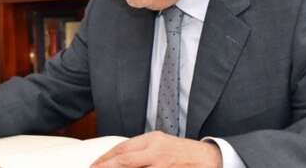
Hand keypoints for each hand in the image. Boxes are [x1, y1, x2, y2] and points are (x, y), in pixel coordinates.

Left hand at [91, 131, 221, 167]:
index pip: (122, 149)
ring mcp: (163, 166)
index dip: (105, 159)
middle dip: (105, 167)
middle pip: (124, 160)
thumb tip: (120, 158)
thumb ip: (142, 150)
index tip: (93, 166)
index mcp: (152, 140)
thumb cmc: (184, 152)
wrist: (211, 158)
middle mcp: (156, 152)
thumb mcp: (161, 144)